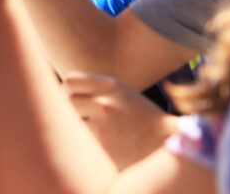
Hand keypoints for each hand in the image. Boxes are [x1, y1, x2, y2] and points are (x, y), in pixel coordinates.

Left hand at [65, 72, 179, 169]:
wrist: (163, 144)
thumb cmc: (143, 118)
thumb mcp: (124, 94)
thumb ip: (99, 90)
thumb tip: (67, 92)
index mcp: (111, 86)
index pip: (70, 81)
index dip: (67, 90)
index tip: (70, 97)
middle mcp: (103, 103)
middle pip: (66, 102)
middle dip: (69, 109)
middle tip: (79, 116)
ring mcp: (100, 127)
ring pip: (72, 124)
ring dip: (78, 128)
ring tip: (91, 131)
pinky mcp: (99, 149)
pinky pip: (81, 142)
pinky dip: (85, 144)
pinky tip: (98, 145)